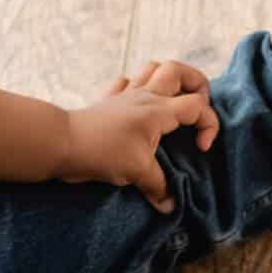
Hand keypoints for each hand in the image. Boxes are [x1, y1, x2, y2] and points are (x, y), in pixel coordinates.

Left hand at [62, 60, 218, 211]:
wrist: (62, 143)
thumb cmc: (102, 152)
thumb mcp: (137, 172)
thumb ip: (159, 187)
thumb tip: (170, 205)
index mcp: (158, 110)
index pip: (198, 105)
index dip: (208, 125)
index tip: (199, 148)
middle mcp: (145, 96)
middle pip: (179, 69)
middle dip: (197, 83)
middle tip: (197, 107)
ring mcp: (125, 95)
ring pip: (153, 67)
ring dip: (169, 79)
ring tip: (174, 101)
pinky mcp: (108, 101)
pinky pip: (126, 82)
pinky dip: (137, 87)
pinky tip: (139, 103)